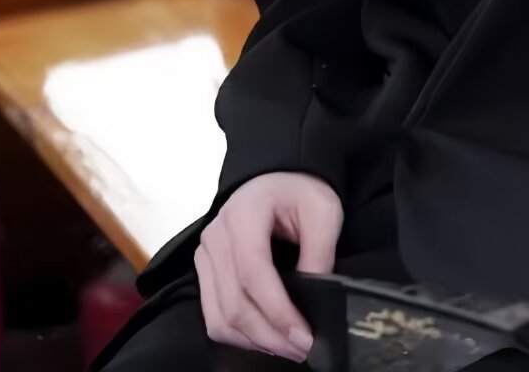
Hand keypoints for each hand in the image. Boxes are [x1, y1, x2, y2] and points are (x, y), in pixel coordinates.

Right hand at [197, 171, 342, 359]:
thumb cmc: (299, 191)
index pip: (254, 272)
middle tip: (302, 349)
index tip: (303, 335)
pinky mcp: (205, 271)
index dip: (277, 310)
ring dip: (253, 341)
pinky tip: (265, 339)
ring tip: (287, 349)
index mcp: (243, 214)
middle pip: (234, 302)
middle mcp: (216, 236)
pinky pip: (213, 315)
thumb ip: (319, 252)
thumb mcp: (323, 210)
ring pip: (219, 316)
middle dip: (269, 334)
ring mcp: (205, 255)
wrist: (277, 178)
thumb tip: (317, 299)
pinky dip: (238, 335)